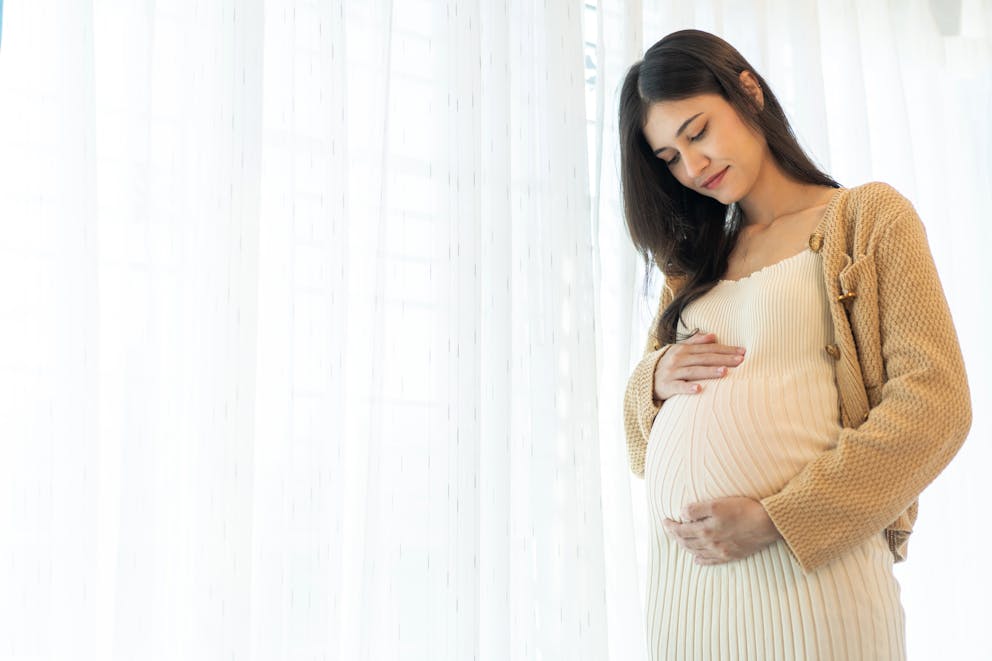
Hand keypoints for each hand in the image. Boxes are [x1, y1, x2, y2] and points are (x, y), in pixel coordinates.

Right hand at [653, 331, 745, 402]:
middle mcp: (678, 359)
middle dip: (723, 359)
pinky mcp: (667, 386)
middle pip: (704, 358)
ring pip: (694, 371)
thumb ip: (694, 342)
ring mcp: (672, 372)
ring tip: (725, 372)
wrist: (645, 380)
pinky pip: (679, 387)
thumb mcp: (678, 350)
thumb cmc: (667, 365)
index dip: (726, 349)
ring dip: (709, 371)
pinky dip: (688, 388)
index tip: (743, 352)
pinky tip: (700, 389)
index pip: (708, 348)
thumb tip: (713, 335)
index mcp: (683, 349)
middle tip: (741, 361)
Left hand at [662, 496, 781, 564]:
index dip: (670, 526)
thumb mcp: (716, 504)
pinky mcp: (732, 556)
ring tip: (680, 541)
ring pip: (696, 552)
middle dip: (675, 536)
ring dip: (685, 547)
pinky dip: (701, 560)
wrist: (768, 524)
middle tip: (670, 529)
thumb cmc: (743, 509)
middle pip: (686, 543)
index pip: (680, 531)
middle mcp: (711, 544)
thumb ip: (696, 510)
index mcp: (705, 531)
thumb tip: (682, 514)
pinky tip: (697, 559)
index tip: (664, 520)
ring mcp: (721, 552)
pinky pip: (711, 562)